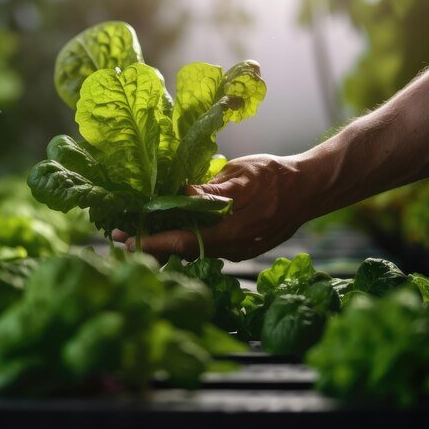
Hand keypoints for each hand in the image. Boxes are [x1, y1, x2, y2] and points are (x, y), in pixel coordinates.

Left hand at [112, 154, 308, 262]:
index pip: (183, 242)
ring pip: (193, 252)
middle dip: (150, 246)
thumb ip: (212, 190)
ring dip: (164, 245)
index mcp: (231, 231)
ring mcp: (238, 250)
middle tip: (119, 238)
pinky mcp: (241, 246)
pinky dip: (183, 242)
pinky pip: (206, 248)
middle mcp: (232, 247)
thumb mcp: (242, 176)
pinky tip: (169, 232)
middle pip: (183, 253)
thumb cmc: (276, 177)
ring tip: (136, 234)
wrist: (309, 189)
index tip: (124, 242)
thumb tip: (180, 194)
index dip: (152, 243)